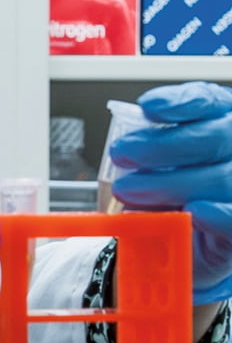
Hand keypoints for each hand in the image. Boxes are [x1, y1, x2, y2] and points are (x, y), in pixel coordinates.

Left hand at [109, 81, 231, 304]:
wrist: (184, 241)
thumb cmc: (170, 193)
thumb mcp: (157, 164)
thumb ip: (150, 148)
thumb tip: (126, 142)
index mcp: (221, 124)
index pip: (210, 101)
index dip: (181, 102)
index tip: (147, 106)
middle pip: (217, 137)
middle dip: (163, 145)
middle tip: (121, 152)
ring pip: (223, 177)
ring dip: (171, 183)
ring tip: (128, 190)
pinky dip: (217, 214)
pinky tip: (194, 210)